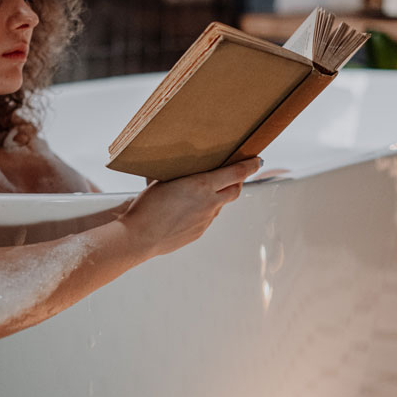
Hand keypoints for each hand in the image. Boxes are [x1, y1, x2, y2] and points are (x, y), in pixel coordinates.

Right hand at [119, 157, 260, 259]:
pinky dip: (203, 211)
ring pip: (219, 205)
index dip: (250, 166)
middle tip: (234, 174)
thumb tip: (184, 171)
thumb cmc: (147, 206)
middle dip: (238, 181)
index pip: (236, 173)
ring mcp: (206, 220)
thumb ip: (180, 175)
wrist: (140, 236)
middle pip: (235, 190)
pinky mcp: (199, 232)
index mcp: (202, 185)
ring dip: (217, 197)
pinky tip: (187, 210)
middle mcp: (209, 203)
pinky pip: (206, 218)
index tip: (257, 161)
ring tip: (201, 192)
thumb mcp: (164, 181)